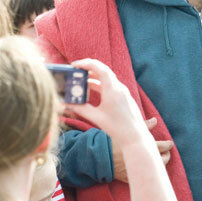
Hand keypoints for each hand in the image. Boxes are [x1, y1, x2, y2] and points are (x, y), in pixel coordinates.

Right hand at [63, 59, 173, 181]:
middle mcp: (119, 87)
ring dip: (93, 78)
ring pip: (106, 78)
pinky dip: (99, 85)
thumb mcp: (96, 118)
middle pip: (102, 71)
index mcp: (113, 89)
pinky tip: (90, 90)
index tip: (74, 65)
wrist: (135, 137)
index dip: (86, 64)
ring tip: (79, 81)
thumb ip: (80, 109)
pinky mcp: (123, 97)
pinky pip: (110, 85)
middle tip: (75, 71)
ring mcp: (122, 91)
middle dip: (88, 69)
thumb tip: (66, 104)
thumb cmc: (117, 128)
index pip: (99, 68)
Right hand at [110, 118, 172, 182]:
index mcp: (141, 147)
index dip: (167, 145)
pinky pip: (141, 177)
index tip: (170, 143)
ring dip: (159, 164)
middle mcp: (140, 160)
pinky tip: (148, 168)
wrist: (97, 155)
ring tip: (161, 160)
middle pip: (160, 159)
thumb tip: (155, 120)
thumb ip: (143, 126)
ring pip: (154, 170)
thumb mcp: (127, 129)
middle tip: (168, 152)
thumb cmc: (112, 139)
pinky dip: (147, 172)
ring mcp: (134, 170)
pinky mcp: (127, 178)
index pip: (161, 147)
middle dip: (166, 155)